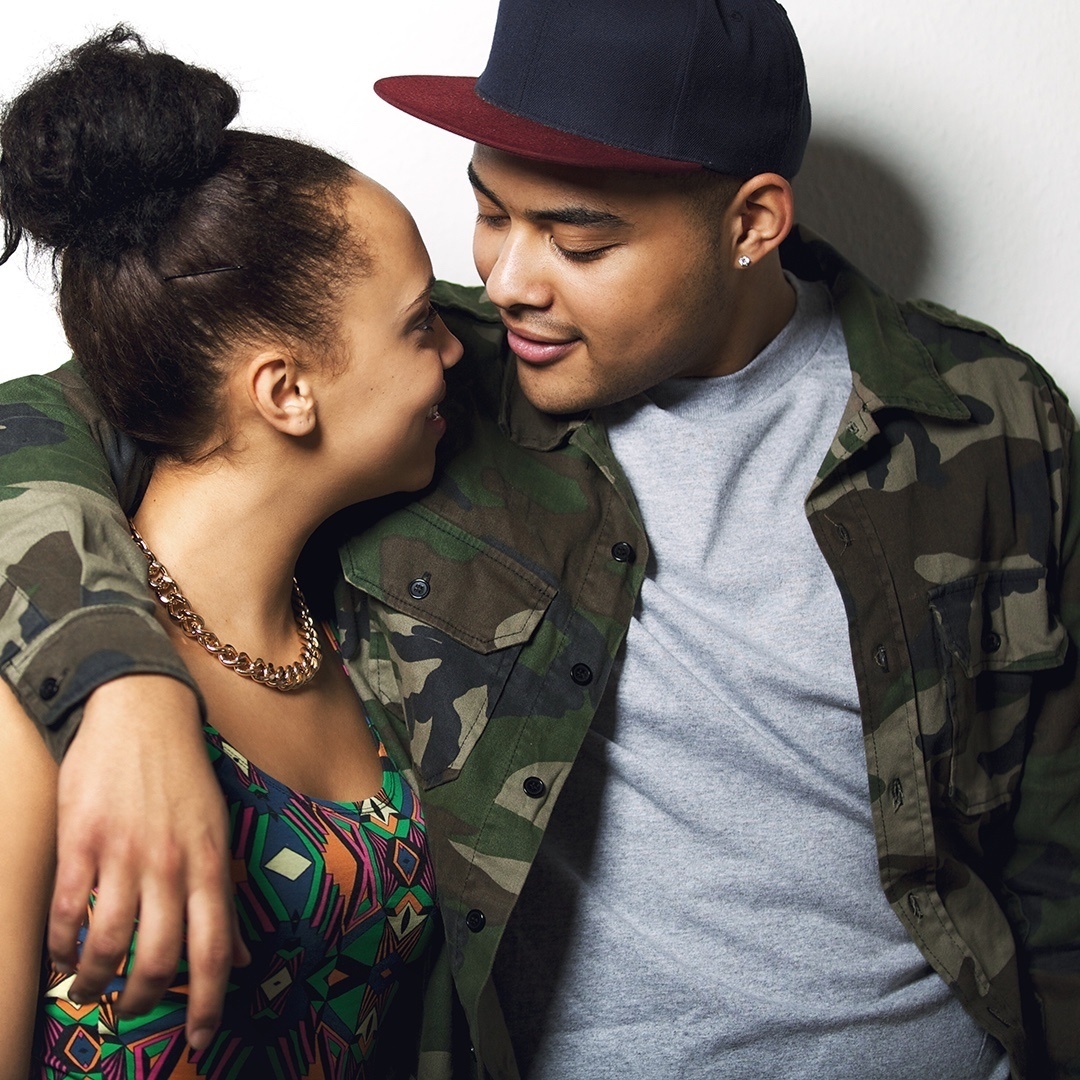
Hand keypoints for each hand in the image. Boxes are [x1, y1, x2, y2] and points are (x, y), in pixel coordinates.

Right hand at [51, 674, 247, 1049]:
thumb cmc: (185, 777)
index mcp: (208, 862)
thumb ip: (222, 895)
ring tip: (89, 992)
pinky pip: (67, 910)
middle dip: (143, 999)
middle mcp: (170, 863)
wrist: (143, 713)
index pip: (214, 948)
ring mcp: (123, 853)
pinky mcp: (81, 841)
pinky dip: (61, 945)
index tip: (200, 1038)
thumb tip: (237, 956)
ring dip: (95, 981)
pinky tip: (62, 956)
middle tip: (130, 1011)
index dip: (208, 1001)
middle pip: (159, 956)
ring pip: (107, 943)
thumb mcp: (217, 831)